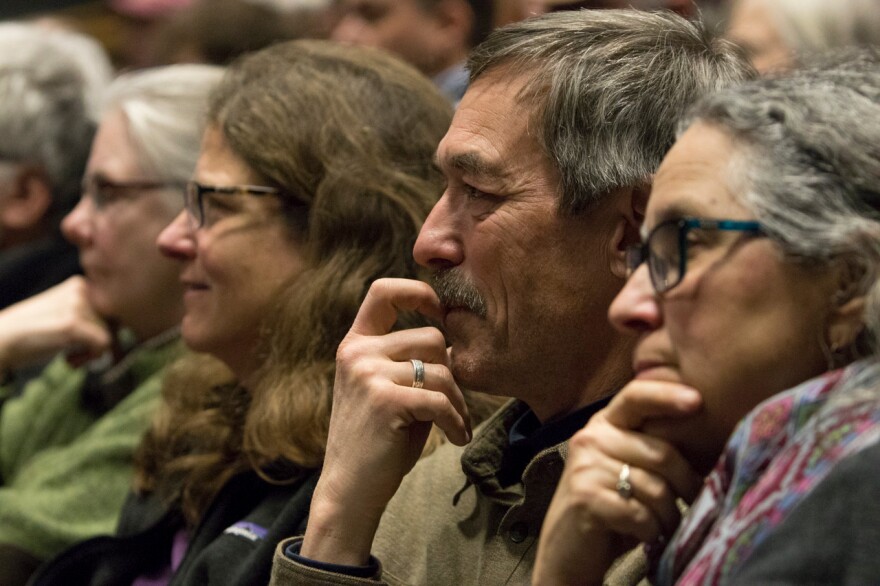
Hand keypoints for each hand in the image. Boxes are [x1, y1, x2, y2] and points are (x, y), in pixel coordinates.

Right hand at [0, 276, 110, 372]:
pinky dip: (91, 358)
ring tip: (66, 353)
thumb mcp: (66, 315)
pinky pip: (104, 344)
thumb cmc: (35, 334)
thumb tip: (131, 328)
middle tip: (73, 352)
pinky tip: (69, 359)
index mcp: (80, 284)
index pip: (114, 310)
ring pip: (109, 335)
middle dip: (97, 342)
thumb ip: (93, 316)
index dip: (104, 330)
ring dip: (91, 352)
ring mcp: (76, 305)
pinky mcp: (72, 323)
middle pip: (114, 323)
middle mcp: (80, 289)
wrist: (1, 341)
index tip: (85, 340)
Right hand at [302, 278, 471, 564]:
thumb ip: (407, 360)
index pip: (383, 291)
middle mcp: (358, 353)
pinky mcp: (385, 400)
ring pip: (442, 370)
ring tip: (455, 424)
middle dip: (452, 372)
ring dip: (458, 402)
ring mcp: (368, 374)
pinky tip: (457, 438)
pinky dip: (456, 422)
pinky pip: (441, 400)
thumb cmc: (376, 440)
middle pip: (431, 337)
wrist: (350, 490)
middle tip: (454, 404)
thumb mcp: (384, 388)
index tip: (441, 310)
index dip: (418, 291)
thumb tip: (454, 340)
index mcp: (355, 344)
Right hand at [532, 380, 703, 585]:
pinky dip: (651, 531)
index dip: (666, 396)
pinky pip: (641, 514)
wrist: (567, 549)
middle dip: (686, 485)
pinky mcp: (585, 498)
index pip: (635, 396)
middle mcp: (590, 438)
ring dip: (669, 516)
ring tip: (663, 526)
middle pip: (661, 453)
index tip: (698, 400)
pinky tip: (644, 535)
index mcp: (604, 424)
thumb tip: (707, 438)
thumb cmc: (609, 506)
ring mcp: (585, 467)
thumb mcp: (627, 467)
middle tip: (691, 504)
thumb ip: (651, 447)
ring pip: (656, 489)